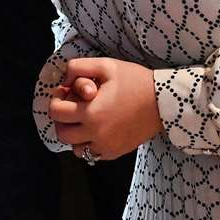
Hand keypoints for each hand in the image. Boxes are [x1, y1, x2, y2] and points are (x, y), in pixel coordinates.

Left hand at [46, 58, 162, 160]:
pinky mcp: (116, 152)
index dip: (56, 99)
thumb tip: (64, 81)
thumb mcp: (105, 65)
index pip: (55, 113)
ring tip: (84, 120)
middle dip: (62, 119)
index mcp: (91, 113)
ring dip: (75, 134)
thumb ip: (78, 68)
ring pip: (76, 148)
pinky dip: (89, 144)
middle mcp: (96, 134)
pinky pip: (92, 154)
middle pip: (62, 133)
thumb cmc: (135, 81)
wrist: (164, 102)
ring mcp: (107, 146)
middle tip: (73, 107)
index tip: (66, 92)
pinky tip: (97, 129)